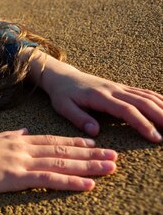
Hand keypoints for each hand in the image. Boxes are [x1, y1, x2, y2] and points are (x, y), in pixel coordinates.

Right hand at [0, 129, 116, 209]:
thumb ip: (8, 136)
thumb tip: (23, 131)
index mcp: (17, 140)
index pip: (51, 140)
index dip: (74, 142)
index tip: (93, 144)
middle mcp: (23, 148)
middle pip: (63, 150)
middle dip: (90, 153)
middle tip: (113, 156)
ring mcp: (21, 162)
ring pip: (62, 163)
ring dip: (88, 166)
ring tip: (110, 167)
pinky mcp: (17, 178)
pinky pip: (49, 180)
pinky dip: (70, 182)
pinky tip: (88, 185)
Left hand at [31, 52, 162, 142]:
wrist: (63, 76)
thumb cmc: (62, 94)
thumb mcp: (63, 107)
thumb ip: (78, 118)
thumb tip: (95, 131)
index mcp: (101, 96)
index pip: (127, 110)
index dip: (143, 123)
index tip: (155, 137)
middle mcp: (114, 90)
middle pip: (143, 102)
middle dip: (161, 117)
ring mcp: (120, 88)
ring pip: (148, 96)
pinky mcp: (122, 88)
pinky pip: (145, 92)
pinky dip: (159, 99)